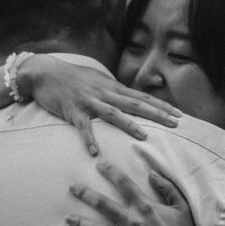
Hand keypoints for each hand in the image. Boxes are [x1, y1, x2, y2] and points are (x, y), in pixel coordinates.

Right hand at [23, 55, 181, 156]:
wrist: (45, 72)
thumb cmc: (72, 77)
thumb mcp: (98, 80)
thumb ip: (114, 90)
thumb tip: (130, 98)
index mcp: (112, 87)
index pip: (142, 96)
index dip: (162, 106)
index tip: (180, 115)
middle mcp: (104, 93)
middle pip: (134, 104)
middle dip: (156, 114)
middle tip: (175, 124)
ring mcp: (88, 101)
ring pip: (112, 113)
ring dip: (128, 124)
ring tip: (144, 136)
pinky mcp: (72, 110)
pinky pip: (82, 127)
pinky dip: (89, 139)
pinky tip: (95, 153)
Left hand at [66, 162, 212, 225]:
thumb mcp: (182, 207)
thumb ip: (167, 188)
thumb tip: (152, 172)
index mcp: (145, 207)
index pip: (123, 183)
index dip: (110, 171)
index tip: (98, 163)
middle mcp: (132, 222)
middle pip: (102, 203)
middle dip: (85, 194)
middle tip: (72, 188)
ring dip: (81, 223)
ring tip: (68, 217)